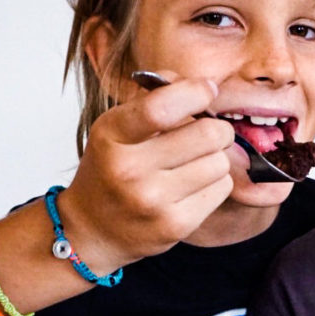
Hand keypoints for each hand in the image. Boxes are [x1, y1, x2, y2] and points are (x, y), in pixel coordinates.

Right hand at [58, 75, 234, 269]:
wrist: (92, 229)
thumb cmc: (111, 170)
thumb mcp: (117, 127)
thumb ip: (155, 99)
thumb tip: (203, 86)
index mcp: (111, 135)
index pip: (162, 106)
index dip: (196, 93)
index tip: (208, 91)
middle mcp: (129, 169)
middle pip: (208, 134)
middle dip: (217, 130)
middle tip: (210, 134)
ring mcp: (152, 200)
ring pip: (220, 163)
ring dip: (216, 159)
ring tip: (196, 163)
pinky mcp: (175, 225)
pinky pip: (222, 189)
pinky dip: (215, 183)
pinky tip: (194, 187)